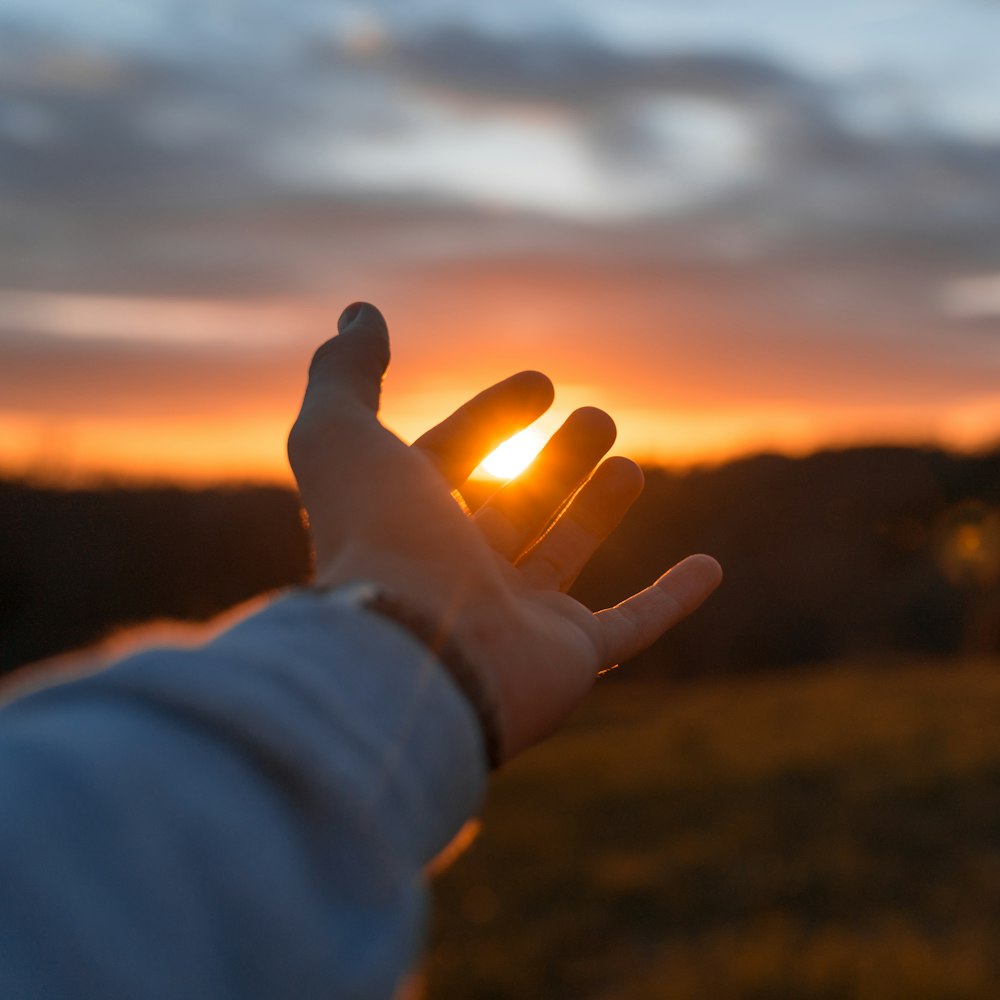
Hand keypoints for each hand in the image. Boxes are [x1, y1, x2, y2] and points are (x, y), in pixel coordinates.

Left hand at [287, 302, 721, 762]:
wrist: (413, 657)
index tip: (541, 382)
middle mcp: (455, 572)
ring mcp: (513, 618)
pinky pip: (630, 627)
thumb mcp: (342, 434)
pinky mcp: (567, 658)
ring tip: (630, 465)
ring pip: (563, 554)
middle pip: (512, 505)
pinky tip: (710, 567)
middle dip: (554, 459)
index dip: (491, 417)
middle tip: (597, 416)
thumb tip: (359, 310)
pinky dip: (671, 600)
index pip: (450, 460)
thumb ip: (345, 371)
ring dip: (597, 509)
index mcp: (403, 524)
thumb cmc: (377, 541)